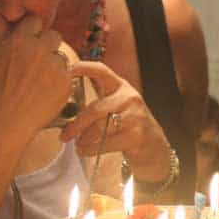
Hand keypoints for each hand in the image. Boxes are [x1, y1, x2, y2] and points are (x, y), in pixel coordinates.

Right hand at [0, 14, 70, 138]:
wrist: (3, 121)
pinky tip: (43, 91)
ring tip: (36, 79)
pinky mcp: (66, 82)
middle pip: (53, 35)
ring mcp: (54, 67)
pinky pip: (66, 74)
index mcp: (17, 41)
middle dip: (46, 44)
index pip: (34, 21)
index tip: (28, 40)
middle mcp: (38, 50)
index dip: (31, 31)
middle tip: (36, 59)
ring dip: (53, 63)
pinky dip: (58, 80)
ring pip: (61, 56)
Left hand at [60, 61, 171, 181]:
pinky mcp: (136, 136)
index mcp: (122, 87)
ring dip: (84, 139)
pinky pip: (105, 143)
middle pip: (95, 109)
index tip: (68, 69)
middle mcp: (130, 98)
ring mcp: (135, 117)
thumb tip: (64, 107)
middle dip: (76, 125)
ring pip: (99, 127)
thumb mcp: (118, 107)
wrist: (154, 146)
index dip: (85, 68)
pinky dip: (90, 149)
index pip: (103, 71)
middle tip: (65, 135)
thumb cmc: (130, 126)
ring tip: (79, 145)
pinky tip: (85, 150)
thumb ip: (98, 103)